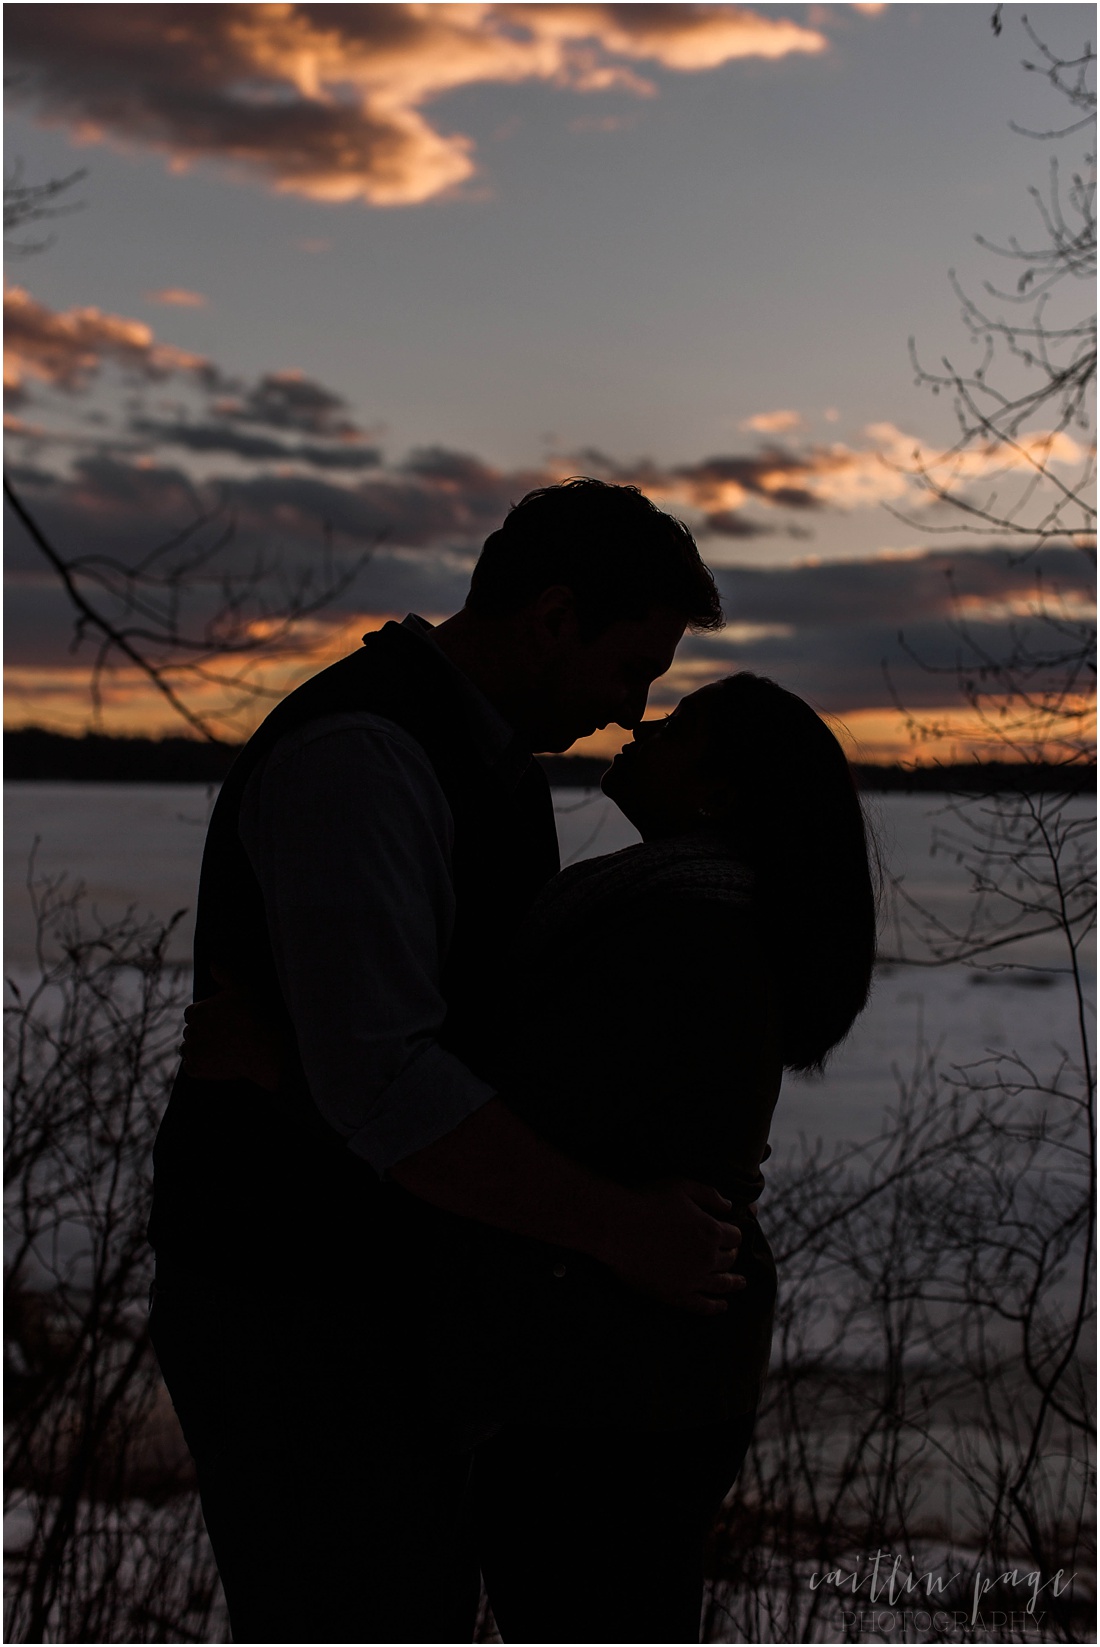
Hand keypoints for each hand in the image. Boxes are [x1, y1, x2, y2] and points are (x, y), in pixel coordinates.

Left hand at [179, 967, 284, 1091]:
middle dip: (202, 1032)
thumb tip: (212, 963)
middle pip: (191, 1031)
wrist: (266, 1048)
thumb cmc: (257, 1016)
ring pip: (188, 1049)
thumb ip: (225, 973)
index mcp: (199, 1011)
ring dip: (198, 1049)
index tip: (218, 1021)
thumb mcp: (243, 987)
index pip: (192, 1013)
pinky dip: (199, 1067)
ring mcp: (194, 1052)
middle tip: (222, 1036)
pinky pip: (191, 1068)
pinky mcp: (198, 1070)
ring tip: (218, 1050)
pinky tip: (215, 1064)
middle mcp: (191, 1031)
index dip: (204, 1016)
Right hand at [594, 1178, 743, 1315]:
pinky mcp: (675, 1295)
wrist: (617, 1226)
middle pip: (729, 1259)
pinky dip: (715, 1306)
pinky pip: (702, 1305)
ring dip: (733, 1283)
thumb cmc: (647, 1200)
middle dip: (731, 1255)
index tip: (730, 1234)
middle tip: (731, 1254)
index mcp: (711, 1230)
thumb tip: (730, 1206)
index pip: (735, 1236)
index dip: (733, 1233)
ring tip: (740, 1283)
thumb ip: (710, 1194)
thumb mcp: (682, 1187)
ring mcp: (692, 1279)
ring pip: (722, 1284)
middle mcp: (707, 1257)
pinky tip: (722, 1306)